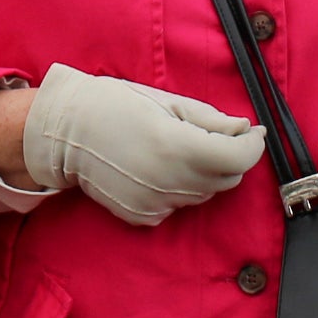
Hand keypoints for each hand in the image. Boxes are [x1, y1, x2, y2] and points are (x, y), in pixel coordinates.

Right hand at [18, 63, 263, 226]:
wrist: (64, 132)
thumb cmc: (113, 105)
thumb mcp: (165, 101)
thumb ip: (209, 119)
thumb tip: (243, 129)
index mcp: (178, 147)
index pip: (239, 158)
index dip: (253, 144)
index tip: (253, 132)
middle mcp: (170, 181)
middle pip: (226, 178)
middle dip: (230, 156)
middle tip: (215, 134)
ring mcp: (156, 203)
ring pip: (204, 193)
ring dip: (205, 172)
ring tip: (180, 147)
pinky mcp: (143, 216)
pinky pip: (179, 205)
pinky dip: (180, 188)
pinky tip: (159, 167)